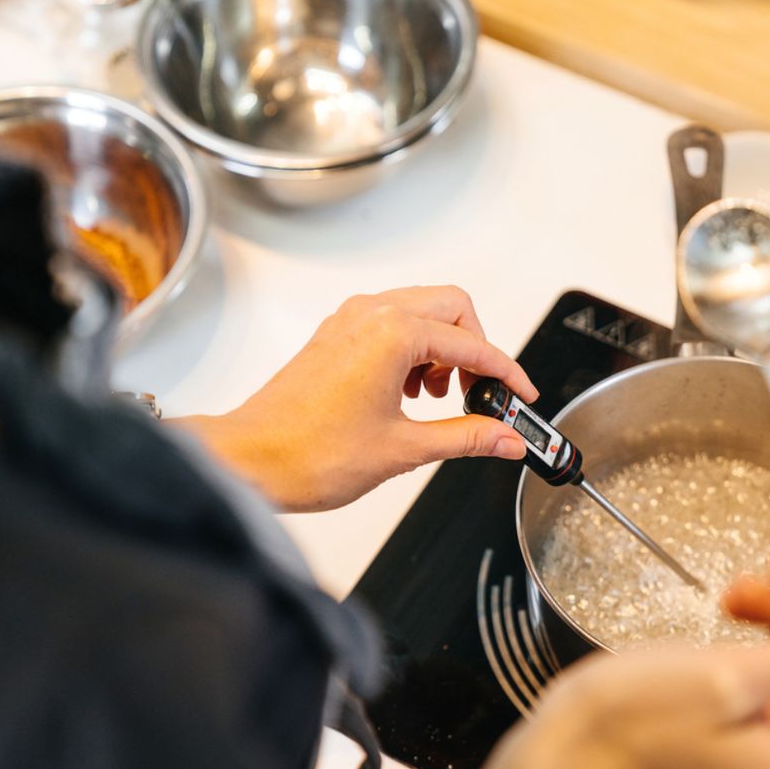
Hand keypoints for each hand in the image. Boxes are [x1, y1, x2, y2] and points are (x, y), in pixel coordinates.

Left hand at [173, 286, 537, 511]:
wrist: (249, 461)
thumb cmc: (308, 454)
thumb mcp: (404, 449)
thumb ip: (465, 437)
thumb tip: (505, 438)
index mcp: (392, 334)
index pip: (473, 344)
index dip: (506, 374)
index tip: (520, 397)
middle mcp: (370, 315)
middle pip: (452, 307)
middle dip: (476, 348)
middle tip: (482, 392)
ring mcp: (349, 322)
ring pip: (421, 310)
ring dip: (443, 347)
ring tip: (441, 397)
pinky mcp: (335, 336)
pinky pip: (390, 323)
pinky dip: (413, 349)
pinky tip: (409, 392)